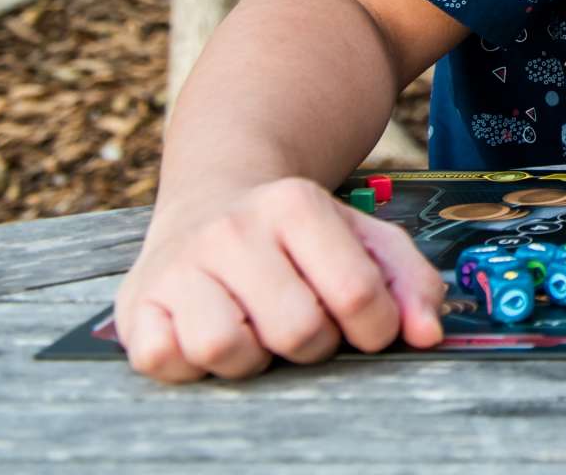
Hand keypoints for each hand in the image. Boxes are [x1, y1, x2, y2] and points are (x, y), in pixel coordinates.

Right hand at [113, 177, 447, 382]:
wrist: (210, 202)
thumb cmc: (298, 237)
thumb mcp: (365, 238)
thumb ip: (411, 282)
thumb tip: (428, 335)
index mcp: (296, 204)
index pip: (356, 293)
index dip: (374, 328)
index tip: (365, 326)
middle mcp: (232, 228)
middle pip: (296, 329)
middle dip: (314, 345)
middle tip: (304, 324)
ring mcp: (179, 264)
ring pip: (228, 349)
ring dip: (253, 358)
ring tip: (256, 330)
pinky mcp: (137, 303)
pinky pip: (167, 361)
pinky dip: (193, 364)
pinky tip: (209, 333)